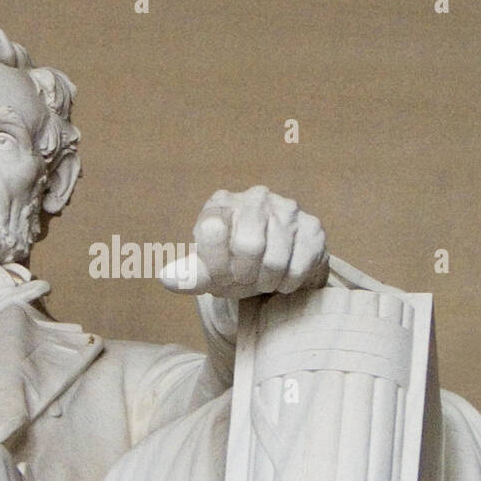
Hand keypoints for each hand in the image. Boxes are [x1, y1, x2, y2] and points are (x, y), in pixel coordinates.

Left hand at [160, 186, 328, 296]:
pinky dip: (287, 284)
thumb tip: (167, 279)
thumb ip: (187, 276)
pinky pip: (298, 268)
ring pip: (275, 261)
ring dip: (266, 282)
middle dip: (244, 276)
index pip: (212, 230)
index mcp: (221, 202)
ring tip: (264, 280)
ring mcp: (288, 209)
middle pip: (248, 246)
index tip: (221, 277)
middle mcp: (256, 197)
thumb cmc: (234, 267)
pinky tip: (283, 278)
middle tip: (245, 281)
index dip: (216, 266)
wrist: (277, 268)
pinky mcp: (313, 228)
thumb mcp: (207, 272)